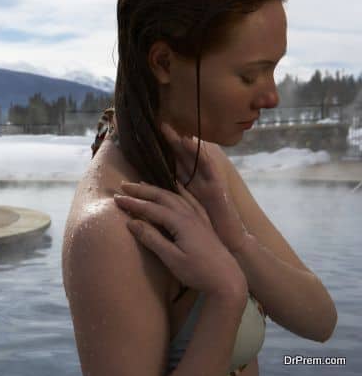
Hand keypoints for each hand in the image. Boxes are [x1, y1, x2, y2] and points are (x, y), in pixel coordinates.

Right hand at [114, 182, 247, 296]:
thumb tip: (131, 222)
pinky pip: (188, 201)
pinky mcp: (204, 223)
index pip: (151, 208)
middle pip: (162, 197)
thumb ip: (152, 238)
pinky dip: (178, 192)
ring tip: (143, 185)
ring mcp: (198, 218)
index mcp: (180, 222)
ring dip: (157, 190)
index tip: (116, 198)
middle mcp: (189, 215)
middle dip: (142, 191)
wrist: (227, 280)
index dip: (133, 203)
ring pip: (174, 197)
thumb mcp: (171, 258)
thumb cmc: (198, 272)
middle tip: (124, 186)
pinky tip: (176, 189)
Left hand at [160, 122, 250, 252]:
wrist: (230, 250)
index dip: (163, 157)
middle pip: (183, 160)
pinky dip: (198, 152)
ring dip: (182, 142)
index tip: (148, 143)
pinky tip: (188, 140)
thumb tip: (144, 210)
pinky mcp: (217, 188)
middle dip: (171, 143)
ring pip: (194, 159)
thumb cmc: (205, 238)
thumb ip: (167, 213)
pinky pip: (207, 167)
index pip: (174, 170)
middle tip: (158, 125)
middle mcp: (199, 185)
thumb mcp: (181, 225)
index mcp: (189, 192)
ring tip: (168, 127)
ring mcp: (210, 184)